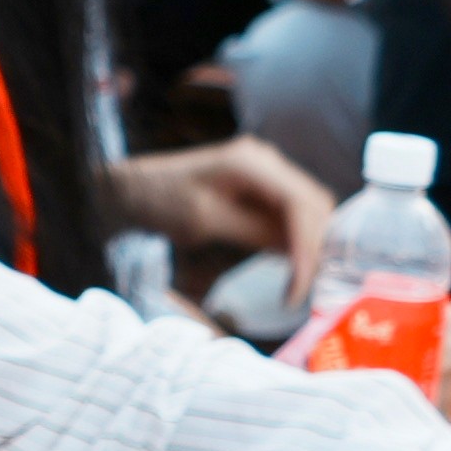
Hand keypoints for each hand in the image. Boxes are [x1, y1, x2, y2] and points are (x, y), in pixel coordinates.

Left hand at [114, 133, 335, 286]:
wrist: (135, 189)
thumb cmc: (162, 201)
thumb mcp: (207, 221)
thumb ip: (255, 232)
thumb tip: (298, 252)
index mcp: (252, 163)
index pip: (300, 203)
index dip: (308, 245)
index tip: (301, 283)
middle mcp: (267, 161)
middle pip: (314, 204)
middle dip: (316, 247)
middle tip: (305, 289)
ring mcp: (267, 172)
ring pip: (309, 210)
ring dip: (310, 245)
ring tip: (299, 284)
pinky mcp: (263, 187)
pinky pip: (292, 213)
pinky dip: (297, 240)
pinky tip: (291, 267)